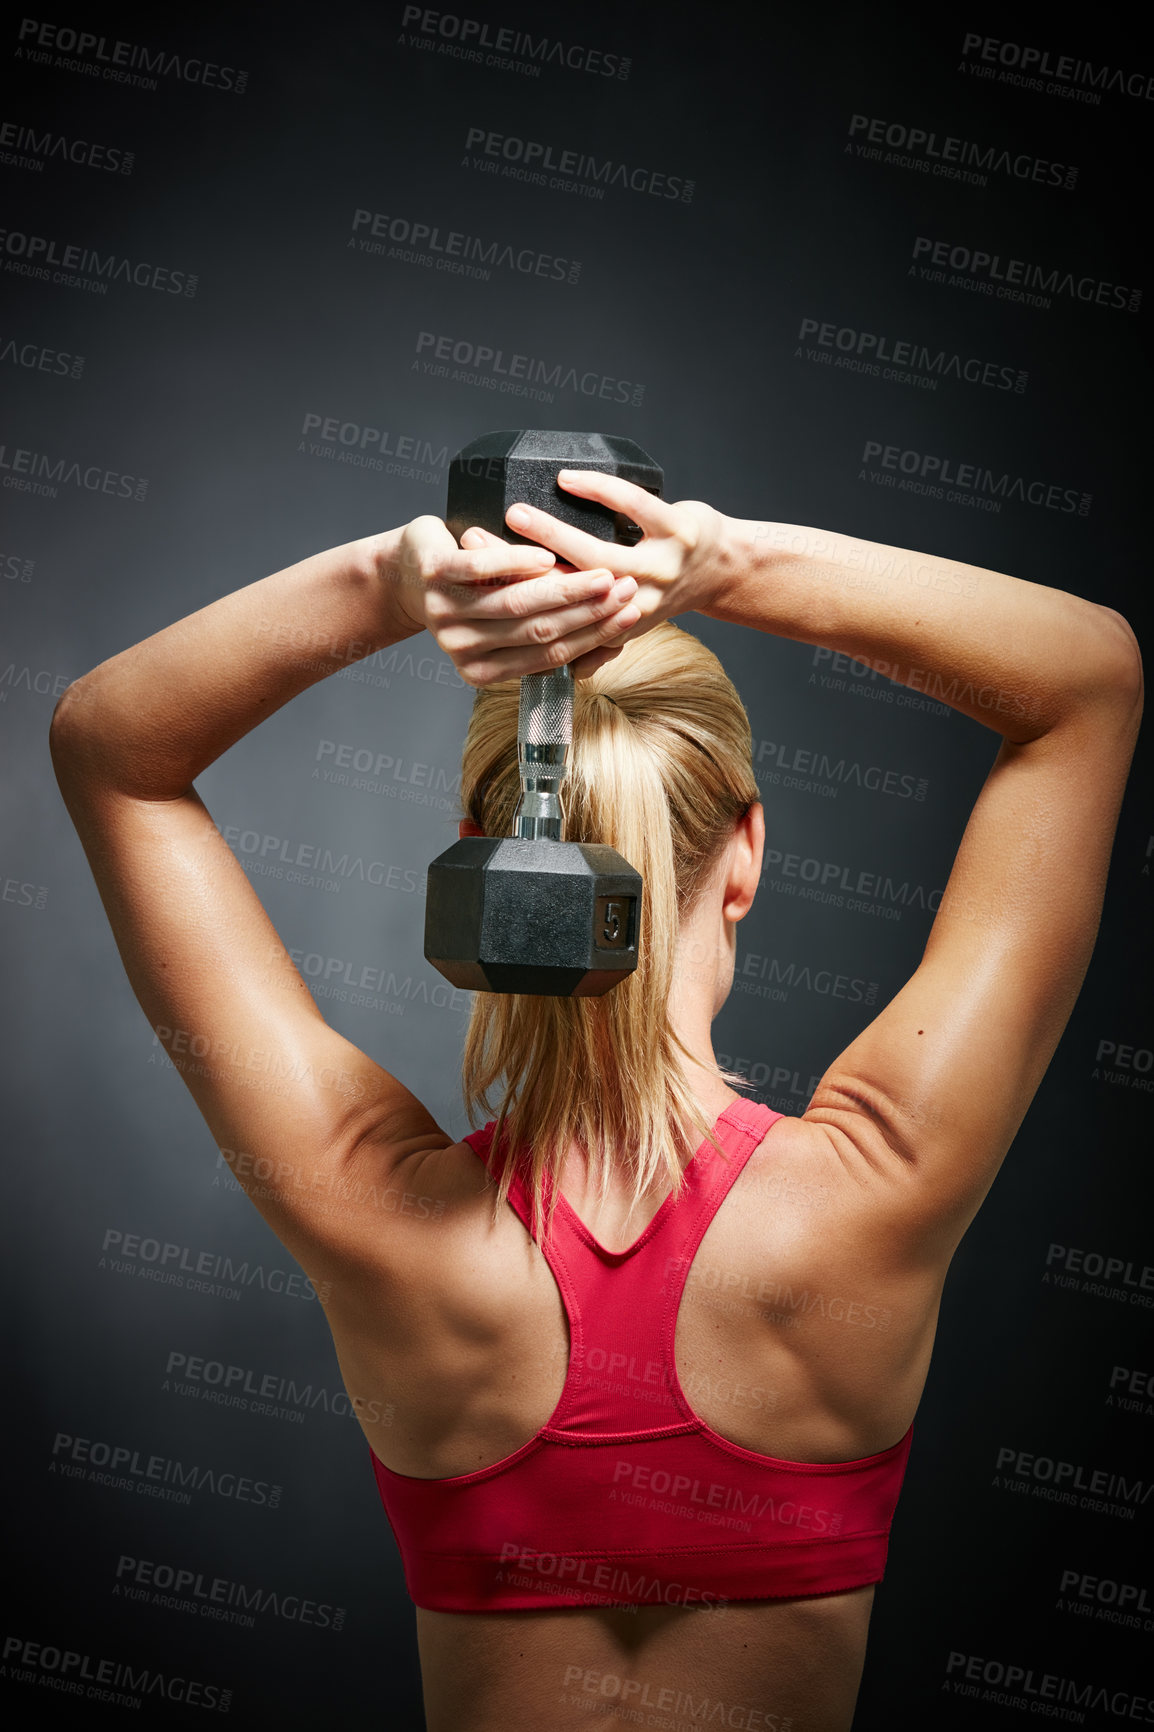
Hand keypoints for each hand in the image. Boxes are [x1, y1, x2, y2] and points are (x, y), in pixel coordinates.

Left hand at [392, 515, 644, 687]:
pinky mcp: (436, 575)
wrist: (405, 569)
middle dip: (591, 612)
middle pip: (541, 632)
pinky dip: (519, 561)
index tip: (631, 616)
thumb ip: (543, 636)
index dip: (595, 637)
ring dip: (567, 588)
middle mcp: (462, 649)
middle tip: (628, 590)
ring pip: (518, 603)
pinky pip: (486, 569)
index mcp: (481, 671)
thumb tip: (608, 645)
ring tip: (601, 574)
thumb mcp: (506, 623)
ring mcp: (446, 613)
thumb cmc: (468, 594)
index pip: (552, 656)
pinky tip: (547, 554)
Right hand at [500, 470, 727, 678]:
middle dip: (519, 569)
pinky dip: (596, 489)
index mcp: (619, 628)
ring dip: (550, 531)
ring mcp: (662, 566)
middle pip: (568, 590)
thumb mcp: (627, 624)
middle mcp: (639, 603)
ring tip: (516, 514)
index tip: (479, 584)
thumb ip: (590, 643)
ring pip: (595, 551)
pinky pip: (631, 504)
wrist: (725, 568)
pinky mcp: (680, 530)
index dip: (515, 603)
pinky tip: (568, 480)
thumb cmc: (664, 588)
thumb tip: (537, 657)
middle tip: (479, 546)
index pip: (557, 621)